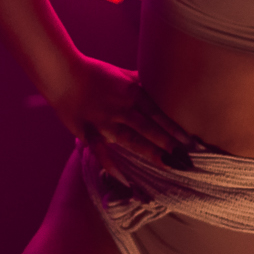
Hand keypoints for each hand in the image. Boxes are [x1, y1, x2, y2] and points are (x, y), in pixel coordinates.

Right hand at [49, 57, 195, 166]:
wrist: (62, 73)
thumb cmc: (95, 72)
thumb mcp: (123, 73)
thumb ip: (141, 83)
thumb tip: (160, 85)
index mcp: (132, 93)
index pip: (159, 114)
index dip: (175, 129)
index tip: (191, 144)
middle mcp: (121, 108)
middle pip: (149, 129)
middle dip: (169, 145)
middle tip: (186, 161)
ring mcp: (105, 122)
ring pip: (131, 141)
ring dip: (150, 154)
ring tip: (168, 167)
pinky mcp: (88, 133)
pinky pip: (101, 152)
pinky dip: (113, 167)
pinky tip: (126, 181)